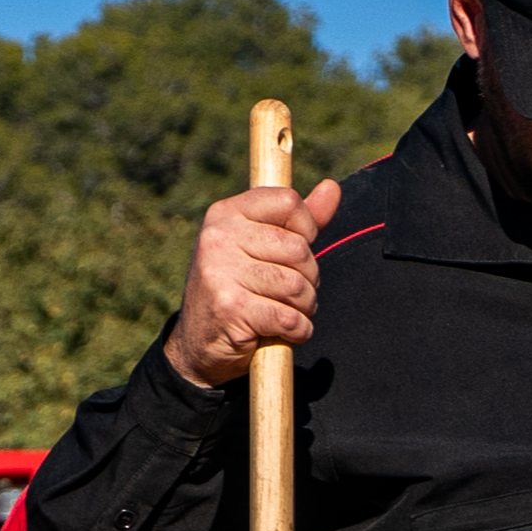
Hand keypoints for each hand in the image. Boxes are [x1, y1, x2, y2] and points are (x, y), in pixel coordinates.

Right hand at [161, 177, 344, 390]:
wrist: (199, 343)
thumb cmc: (239, 289)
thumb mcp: (262, 249)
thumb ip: (298, 222)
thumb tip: (332, 187)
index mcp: (226, 213)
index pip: (288, 202)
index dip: (306, 229)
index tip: (296, 252)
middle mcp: (219, 237)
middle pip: (298, 249)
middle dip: (310, 278)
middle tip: (295, 293)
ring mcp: (221, 272)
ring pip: (296, 286)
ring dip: (305, 307)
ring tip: (290, 311)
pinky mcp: (231, 308)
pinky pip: (288, 318)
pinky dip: (299, 330)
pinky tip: (288, 331)